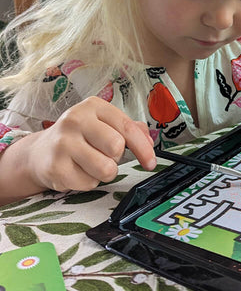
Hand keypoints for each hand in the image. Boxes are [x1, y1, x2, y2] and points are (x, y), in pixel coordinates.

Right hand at [26, 96, 155, 192]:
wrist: (40, 152)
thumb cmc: (81, 137)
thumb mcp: (105, 124)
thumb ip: (131, 129)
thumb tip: (149, 142)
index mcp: (93, 106)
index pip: (127, 127)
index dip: (144, 148)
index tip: (150, 162)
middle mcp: (75, 120)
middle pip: (116, 147)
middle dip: (117, 157)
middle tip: (105, 155)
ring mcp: (63, 143)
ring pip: (105, 169)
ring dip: (104, 172)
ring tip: (92, 164)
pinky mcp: (55, 167)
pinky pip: (89, 183)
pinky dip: (88, 182)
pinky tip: (77, 170)